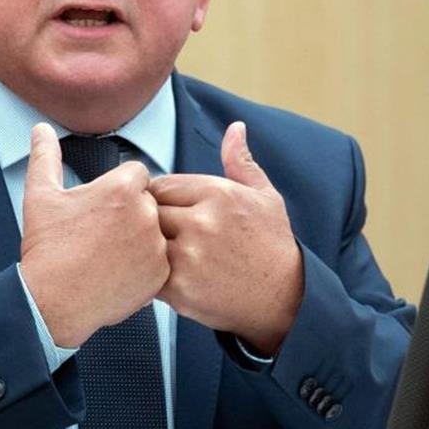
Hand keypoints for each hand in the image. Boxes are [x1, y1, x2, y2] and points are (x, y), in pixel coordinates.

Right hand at [19, 123, 169, 347]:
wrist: (51, 301)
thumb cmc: (46, 247)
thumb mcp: (41, 195)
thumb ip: (46, 156)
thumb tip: (41, 129)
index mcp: (123, 188)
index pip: (137, 174)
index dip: (119, 188)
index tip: (103, 206)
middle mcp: (146, 213)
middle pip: (148, 203)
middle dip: (130, 214)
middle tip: (102, 234)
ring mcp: (156, 246)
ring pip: (155, 232)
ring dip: (139, 239)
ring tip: (108, 255)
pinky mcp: (160, 274)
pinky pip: (159, 262)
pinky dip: (144, 266)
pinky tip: (118, 272)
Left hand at [149, 121, 302, 355]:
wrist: (284, 301)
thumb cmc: (273, 245)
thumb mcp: (264, 197)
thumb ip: (241, 161)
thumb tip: (235, 127)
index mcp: (217, 193)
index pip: (159, 184)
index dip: (158, 198)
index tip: (167, 212)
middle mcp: (201, 221)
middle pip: (147, 210)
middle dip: (148, 221)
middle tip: (160, 234)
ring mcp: (188, 255)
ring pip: (144, 240)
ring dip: (145, 247)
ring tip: (156, 253)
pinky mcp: (179, 288)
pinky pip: (146, 272)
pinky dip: (148, 274)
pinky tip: (162, 275)